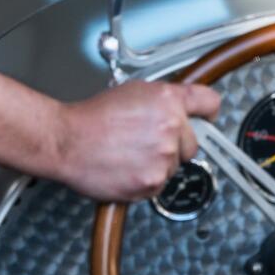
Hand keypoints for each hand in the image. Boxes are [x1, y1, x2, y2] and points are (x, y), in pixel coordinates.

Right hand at [52, 81, 220, 201]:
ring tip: (130, 152)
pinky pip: (161, 183)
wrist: (65, 142)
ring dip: (159, 162)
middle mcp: (171, 127)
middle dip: (176, 143)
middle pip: (194, 142)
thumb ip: (164, 100)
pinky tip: (127, 165)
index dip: (209, 112)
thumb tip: (182, 108)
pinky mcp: (153, 181)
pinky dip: (146, 178)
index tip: (208, 118)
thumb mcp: (132, 92)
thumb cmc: (92, 118)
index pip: (210, 102)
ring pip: (176, 165)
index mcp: (168, 101)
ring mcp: (164, 156)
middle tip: (146, 140)